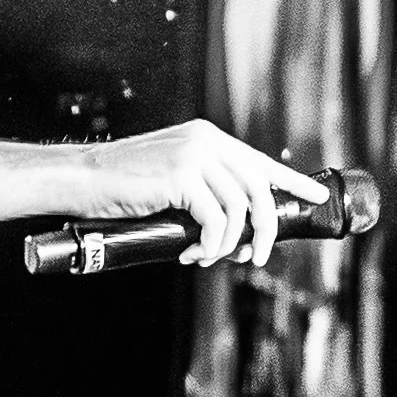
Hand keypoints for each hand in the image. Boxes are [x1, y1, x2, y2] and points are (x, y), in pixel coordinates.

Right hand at [76, 119, 331, 267]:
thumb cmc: (119, 188)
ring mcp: (195, 156)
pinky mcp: (182, 177)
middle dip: (265, 228)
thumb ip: (201, 189)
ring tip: (209, 258)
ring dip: (230, 243)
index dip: (291, 181)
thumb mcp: (169, 180)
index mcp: (207, 138)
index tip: (315, 196)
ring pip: (239, 208)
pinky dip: (211, 244)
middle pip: (259, 188)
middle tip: (255, 256)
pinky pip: (216, 220)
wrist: (82, 179)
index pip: (260, 160)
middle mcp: (206, 141)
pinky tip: (193, 253)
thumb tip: (233, 227)